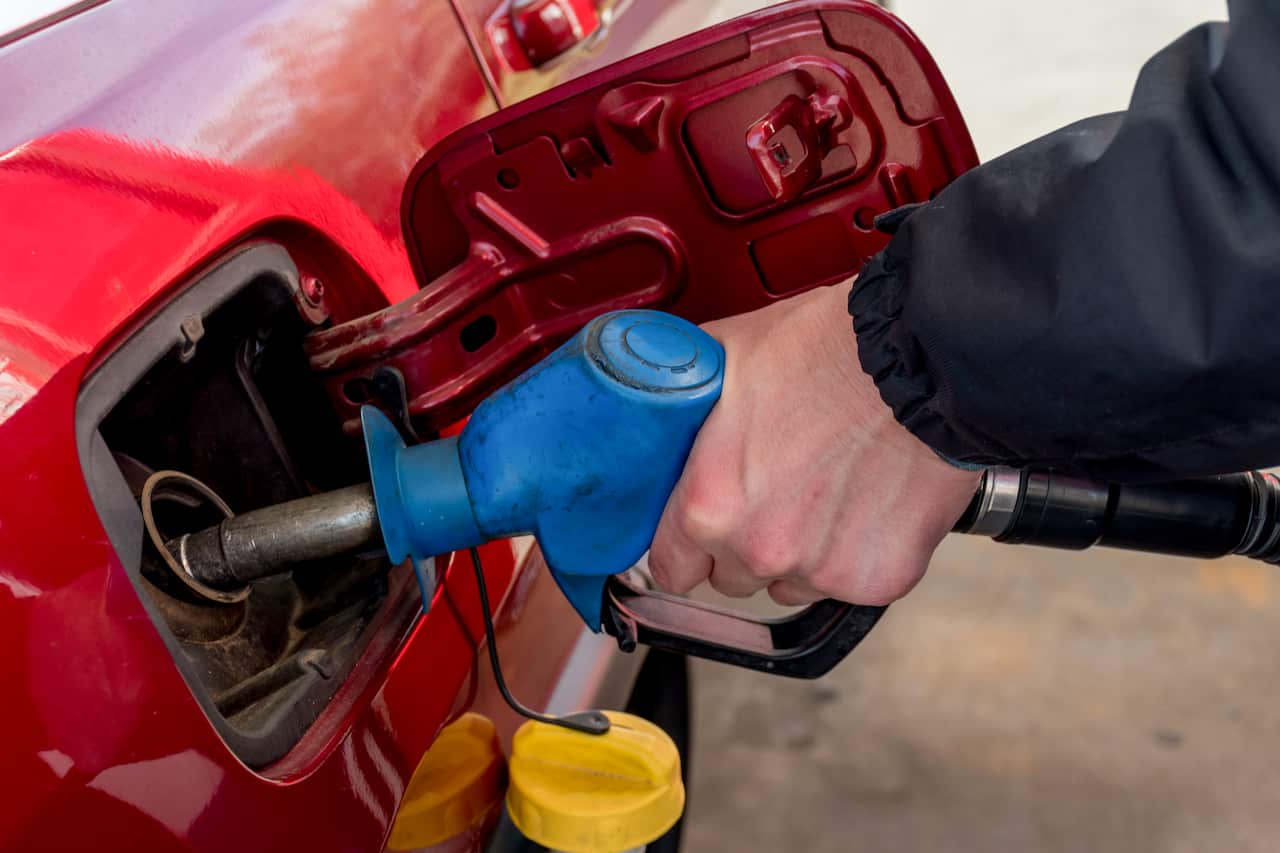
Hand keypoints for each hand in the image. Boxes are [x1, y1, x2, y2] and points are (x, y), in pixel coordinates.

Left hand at [648, 283, 979, 605]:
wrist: (920, 356)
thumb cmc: (827, 349)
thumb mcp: (723, 357)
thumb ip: (682, 404)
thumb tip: (656, 406)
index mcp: (708, 506)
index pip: (672, 568)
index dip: (686, 547)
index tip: (702, 530)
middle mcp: (759, 549)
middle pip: (732, 579)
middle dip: (744, 546)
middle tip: (775, 491)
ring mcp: (822, 570)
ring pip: (791, 584)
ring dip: (800, 554)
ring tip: (826, 491)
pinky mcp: (878, 579)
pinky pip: (852, 583)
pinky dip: (858, 552)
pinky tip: (868, 501)